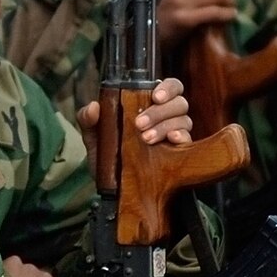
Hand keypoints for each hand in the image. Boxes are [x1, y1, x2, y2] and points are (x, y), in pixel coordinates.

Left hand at [75, 76, 192, 156]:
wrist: (112, 188)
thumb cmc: (107, 155)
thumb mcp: (94, 136)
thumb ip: (88, 119)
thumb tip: (93, 107)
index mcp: (150, 105)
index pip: (170, 87)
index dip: (167, 88)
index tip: (155, 97)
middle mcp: (167, 117)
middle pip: (178, 103)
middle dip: (159, 112)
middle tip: (139, 124)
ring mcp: (175, 134)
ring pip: (183, 120)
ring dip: (165, 126)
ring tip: (146, 138)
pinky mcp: (179, 153)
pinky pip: (189, 140)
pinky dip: (182, 137)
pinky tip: (172, 140)